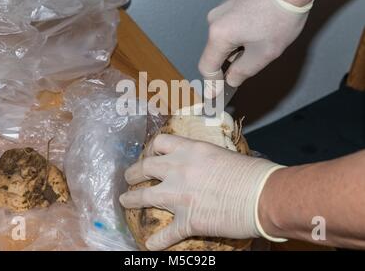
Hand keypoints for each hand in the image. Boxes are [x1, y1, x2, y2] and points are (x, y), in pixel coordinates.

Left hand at [120, 134, 285, 250]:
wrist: (263, 196)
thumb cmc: (252, 172)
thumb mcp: (223, 154)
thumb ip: (205, 158)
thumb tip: (203, 165)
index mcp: (189, 150)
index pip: (160, 143)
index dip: (151, 149)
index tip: (149, 155)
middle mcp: (178, 170)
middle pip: (144, 167)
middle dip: (133, 173)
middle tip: (129, 177)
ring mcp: (178, 196)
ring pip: (143, 197)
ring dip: (130, 199)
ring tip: (124, 200)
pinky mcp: (186, 220)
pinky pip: (165, 234)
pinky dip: (157, 241)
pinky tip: (150, 244)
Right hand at [199, 0, 313, 92]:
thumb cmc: (279, 16)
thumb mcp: (262, 54)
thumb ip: (242, 72)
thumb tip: (230, 81)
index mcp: (218, 35)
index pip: (207, 67)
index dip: (212, 84)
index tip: (216, 96)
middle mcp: (214, 21)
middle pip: (216, 53)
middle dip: (229, 65)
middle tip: (246, 73)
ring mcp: (221, 10)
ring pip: (224, 41)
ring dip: (237, 51)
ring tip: (261, 46)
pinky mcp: (230, 3)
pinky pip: (229, 28)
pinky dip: (240, 37)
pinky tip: (259, 34)